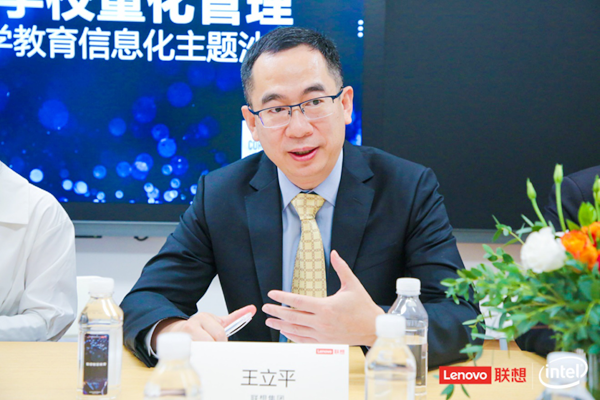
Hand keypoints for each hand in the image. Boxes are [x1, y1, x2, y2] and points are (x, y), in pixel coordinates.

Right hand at [151, 305, 255, 350]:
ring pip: (203, 349)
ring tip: (205, 350)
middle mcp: (193, 323)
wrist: (176, 332)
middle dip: (215, 348)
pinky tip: (197, 354)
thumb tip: (252, 309)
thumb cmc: (199, 328)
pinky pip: (192, 354)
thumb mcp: (218, 321)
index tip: (222, 344)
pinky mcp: (177, 345)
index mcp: (204, 317)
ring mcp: (184, 335)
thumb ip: (235, 317)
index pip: (220, 333)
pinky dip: (197, 356)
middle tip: (213, 349)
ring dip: (206, 353)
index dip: (222, 342)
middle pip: (212, 342)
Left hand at [263, 250, 383, 345]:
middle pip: (293, 317)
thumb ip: (341, 268)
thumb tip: (334, 253)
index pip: (298, 301)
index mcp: (326, 307)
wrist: (373, 328)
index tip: (272, 294)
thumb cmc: (363, 306)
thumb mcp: (353, 284)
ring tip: (270, 321)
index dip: (283, 297)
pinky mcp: (324, 342)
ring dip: (281, 325)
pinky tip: (285, 331)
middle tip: (265, 308)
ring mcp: (322, 334)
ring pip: (296, 330)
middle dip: (276, 312)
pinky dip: (292, 336)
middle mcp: (321, 322)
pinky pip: (304, 340)